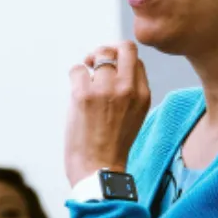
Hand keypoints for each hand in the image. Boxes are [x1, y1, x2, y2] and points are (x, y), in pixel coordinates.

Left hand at [65, 42, 150, 185]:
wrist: (99, 169)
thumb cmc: (112, 146)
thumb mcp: (134, 116)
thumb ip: (130, 92)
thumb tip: (112, 67)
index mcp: (143, 95)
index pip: (136, 60)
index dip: (120, 60)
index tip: (109, 69)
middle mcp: (128, 89)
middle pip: (122, 48)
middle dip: (107, 49)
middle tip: (95, 62)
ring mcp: (106, 90)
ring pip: (97, 57)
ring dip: (87, 68)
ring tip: (84, 84)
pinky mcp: (84, 95)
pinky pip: (77, 69)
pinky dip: (74, 77)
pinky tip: (76, 94)